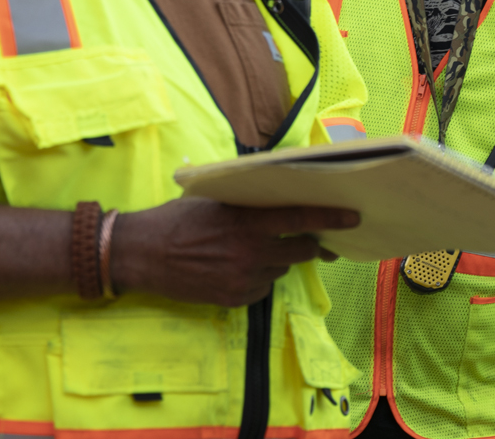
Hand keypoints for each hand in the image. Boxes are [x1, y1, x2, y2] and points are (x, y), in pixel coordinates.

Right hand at [111, 198, 358, 306]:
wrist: (142, 254)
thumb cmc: (176, 219)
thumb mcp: (215, 200)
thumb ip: (249, 202)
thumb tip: (279, 195)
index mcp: (247, 222)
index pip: (300, 219)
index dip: (330, 218)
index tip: (352, 217)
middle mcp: (251, 253)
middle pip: (300, 252)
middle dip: (309, 245)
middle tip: (310, 240)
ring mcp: (244, 279)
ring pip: (279, 270)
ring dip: (275, 261)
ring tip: (247, 251)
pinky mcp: (235, 299)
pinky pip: (261, 288)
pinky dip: (256, 278)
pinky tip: (233, 268)